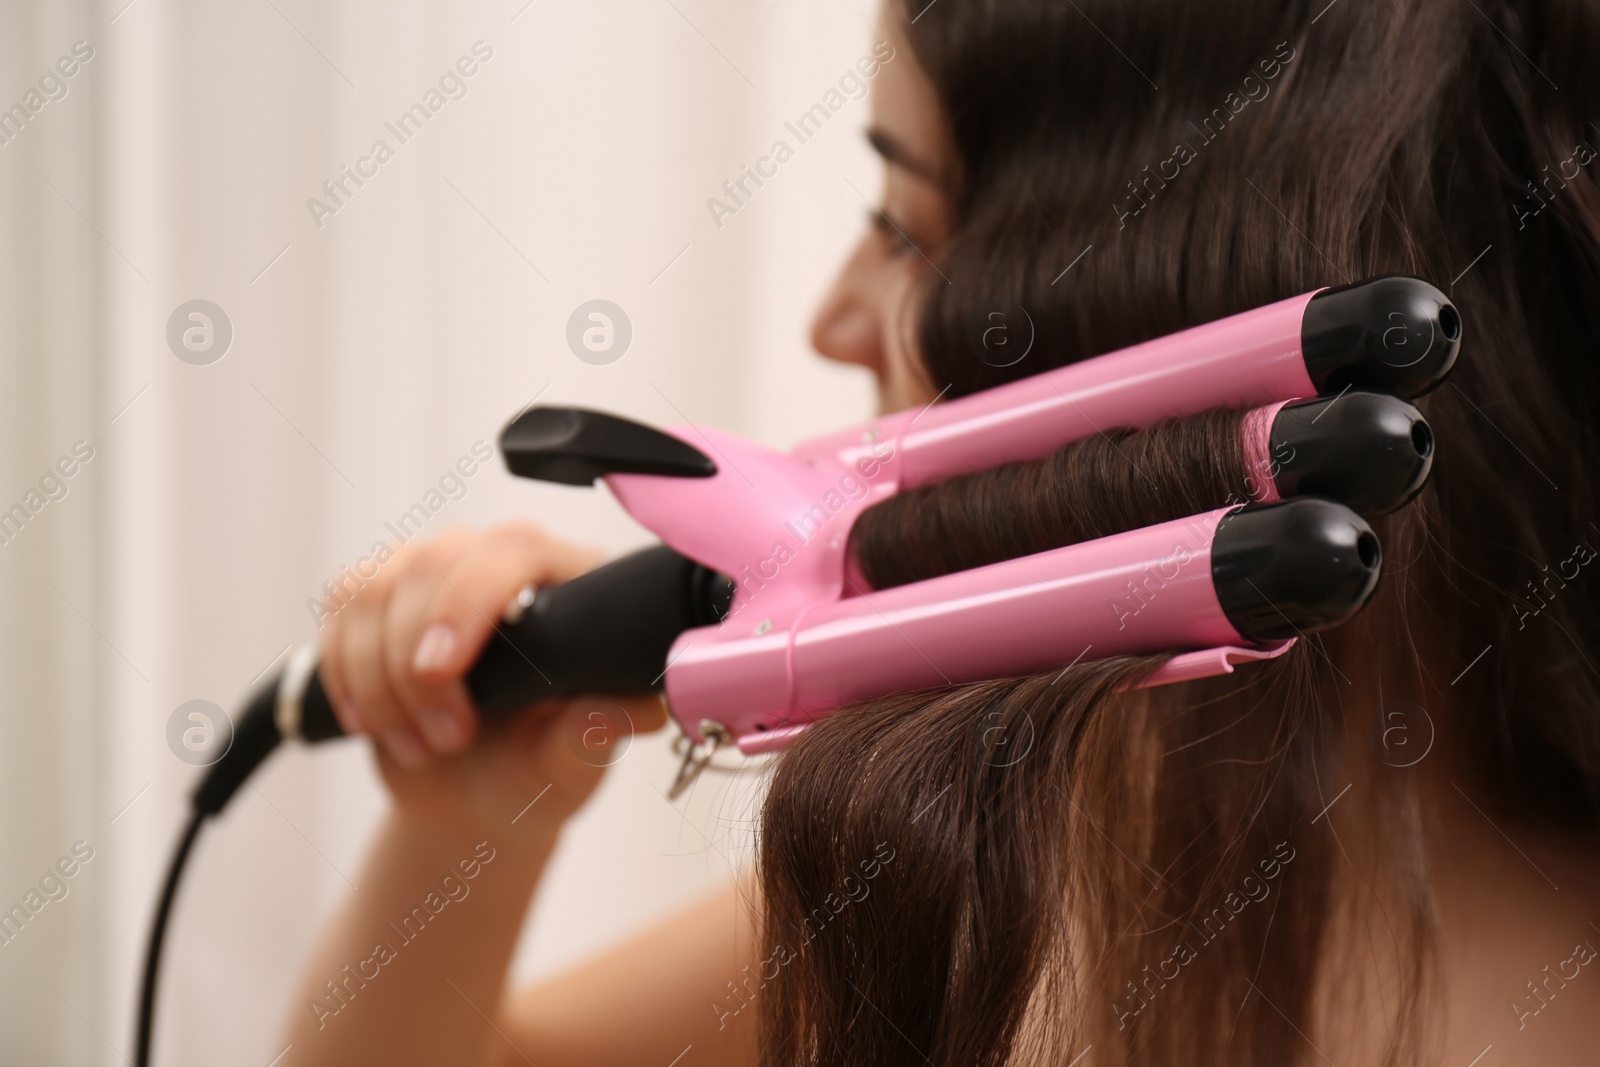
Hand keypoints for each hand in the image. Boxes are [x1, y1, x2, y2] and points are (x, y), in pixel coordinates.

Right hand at [315, 522, 668, 830]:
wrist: (475, 799)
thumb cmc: (537, 773)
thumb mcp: (571, 765)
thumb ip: (596, 733)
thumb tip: (638, 709)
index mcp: (569, 582)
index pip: (512, 550)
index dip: (466, 602)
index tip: (443, 674)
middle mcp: (501, 560)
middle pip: (430, 564)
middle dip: (416, 666)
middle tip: (447, 740)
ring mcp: (435, 570)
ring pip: (373, 591)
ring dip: (380, 682)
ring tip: (423, 747)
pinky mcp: (379, 595)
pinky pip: (339, 612)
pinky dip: (347, 677)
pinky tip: (377, 725)